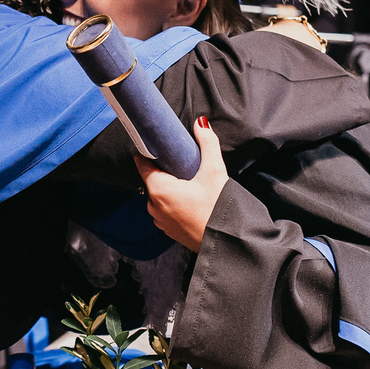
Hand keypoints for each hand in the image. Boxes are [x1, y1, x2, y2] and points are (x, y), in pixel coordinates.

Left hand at [133, 117, 227, 252]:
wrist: (226, 245)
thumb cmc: (218, 208)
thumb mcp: (214, 171)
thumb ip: (207, 143)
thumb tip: (201, 123)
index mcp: (159, 189)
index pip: (142, 163)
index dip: (148, 151)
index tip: (155, 143)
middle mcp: (153, 205)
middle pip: (152, 179)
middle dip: (164, 170)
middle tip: (180, 162)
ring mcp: (159, 220)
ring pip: (159, 195)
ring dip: (169, 187)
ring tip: (188, 181)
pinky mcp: (168, 231)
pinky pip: (165, 209)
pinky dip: (173, 202)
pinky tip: (189, 199)